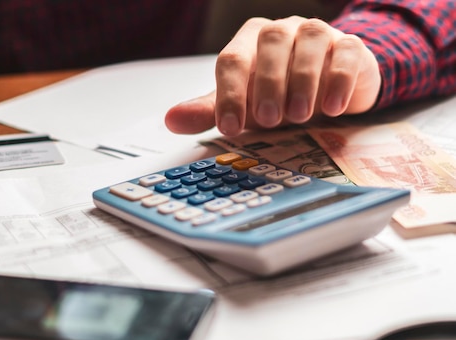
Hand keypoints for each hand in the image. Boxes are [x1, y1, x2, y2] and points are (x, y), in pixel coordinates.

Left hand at [165, 16, 380, 134]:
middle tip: (268, 120)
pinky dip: (338, 79)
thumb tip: (170, 120)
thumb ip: (211, 111)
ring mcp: (317, 33)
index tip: (230, 128)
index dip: (229, 94)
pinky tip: (332, 108)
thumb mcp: (243, 106)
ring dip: (302, 81)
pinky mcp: (350, 45)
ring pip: (308, 43)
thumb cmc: (278, 96)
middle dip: (267, 84)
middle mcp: (282, 30)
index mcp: (249, 42)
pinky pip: (345, 52)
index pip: (232, 59)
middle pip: (270, 44)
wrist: (328, 87)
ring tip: (298, 117)